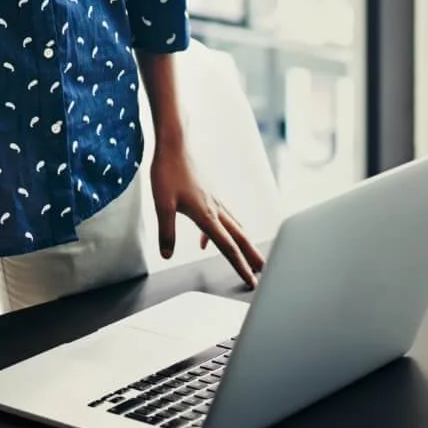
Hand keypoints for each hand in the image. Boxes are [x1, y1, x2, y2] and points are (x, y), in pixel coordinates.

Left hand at [150, 142, 264, 289]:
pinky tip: (204, 240)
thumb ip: (166, 232)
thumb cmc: (167, 171)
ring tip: (247, 258)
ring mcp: (214, 200)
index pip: (228, 247)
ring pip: (234, 227)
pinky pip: (221, 217)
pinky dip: (221, 232)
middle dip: (252, 257)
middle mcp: (215, 209)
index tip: (252, 282)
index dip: (240, 267)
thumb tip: (166, 256)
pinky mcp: (208, 194)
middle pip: (240, 238)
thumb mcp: (162, 204)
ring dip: (242, 244)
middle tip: (265, 272)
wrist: (175, 144)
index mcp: (207, 216)